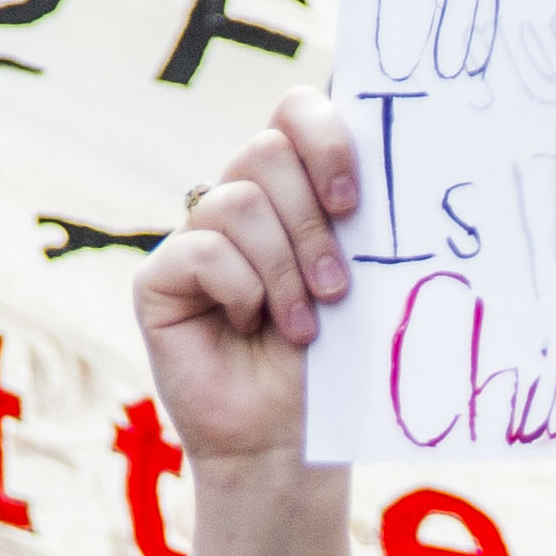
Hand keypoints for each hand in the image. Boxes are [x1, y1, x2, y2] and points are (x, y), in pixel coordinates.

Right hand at [138, 96, 357, 475]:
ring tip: (303, 324)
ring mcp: (195, 237)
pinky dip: (241, 289)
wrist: (289, 443)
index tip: (354, 200)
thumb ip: (359, 219)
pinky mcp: (159, 279)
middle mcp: (239, 203)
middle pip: (267, 150)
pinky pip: (203, 250)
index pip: (295, 111)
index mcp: (292, 191)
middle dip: (312, 219)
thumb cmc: (332, 366)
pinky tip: (251, 327)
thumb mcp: (360, 282)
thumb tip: (397, 153)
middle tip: (337, 286)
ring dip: (284, 268)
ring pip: (240, 201)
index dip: (325, 136)